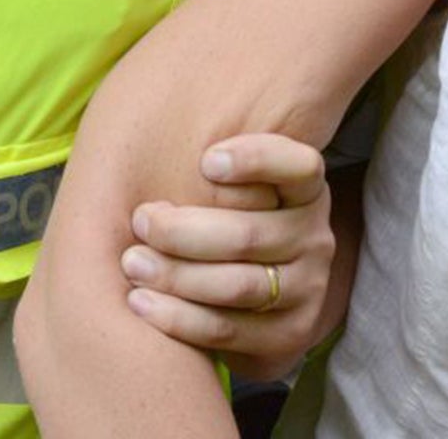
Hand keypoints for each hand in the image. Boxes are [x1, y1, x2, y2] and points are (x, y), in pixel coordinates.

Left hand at [120, 133, 331, 380]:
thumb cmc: (222, 223)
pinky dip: (178, 319)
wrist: (258, 302)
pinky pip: (228, 329)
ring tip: (131, 263)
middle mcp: (315, 237)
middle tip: (140, 221)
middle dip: (183, 230)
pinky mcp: (290, 335)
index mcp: (306, 190)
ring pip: (236, 286)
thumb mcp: (231, 190)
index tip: (205, 161)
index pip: (298, 166)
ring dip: (175, 276)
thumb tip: (145, 112)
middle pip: (249, 234)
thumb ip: (207, 167)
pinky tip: (141, 302)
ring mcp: (308, 289)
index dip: (257, 160)